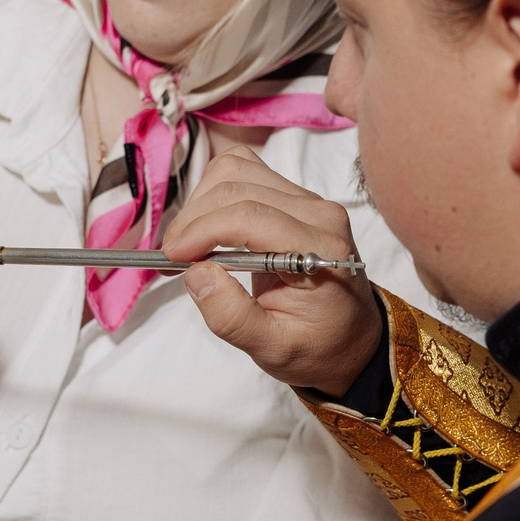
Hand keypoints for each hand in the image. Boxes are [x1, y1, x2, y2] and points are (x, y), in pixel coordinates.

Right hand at [162, 149, 382, 392]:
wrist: (349, 337)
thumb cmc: (315, 346)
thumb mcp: (274, 350)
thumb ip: (233, 318)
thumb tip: (196, 274)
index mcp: (320, 251)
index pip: (251, 216)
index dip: (202, 230)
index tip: (171, 257)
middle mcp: (320, 213)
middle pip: (238, 186)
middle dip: (193, 219)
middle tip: (172, 257)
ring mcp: (309, 199)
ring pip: (237, 170)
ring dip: (201, 203)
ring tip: (190, 244)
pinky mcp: (295, 196)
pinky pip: (245, 172)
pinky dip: (215, 193)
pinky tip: (209, 227)